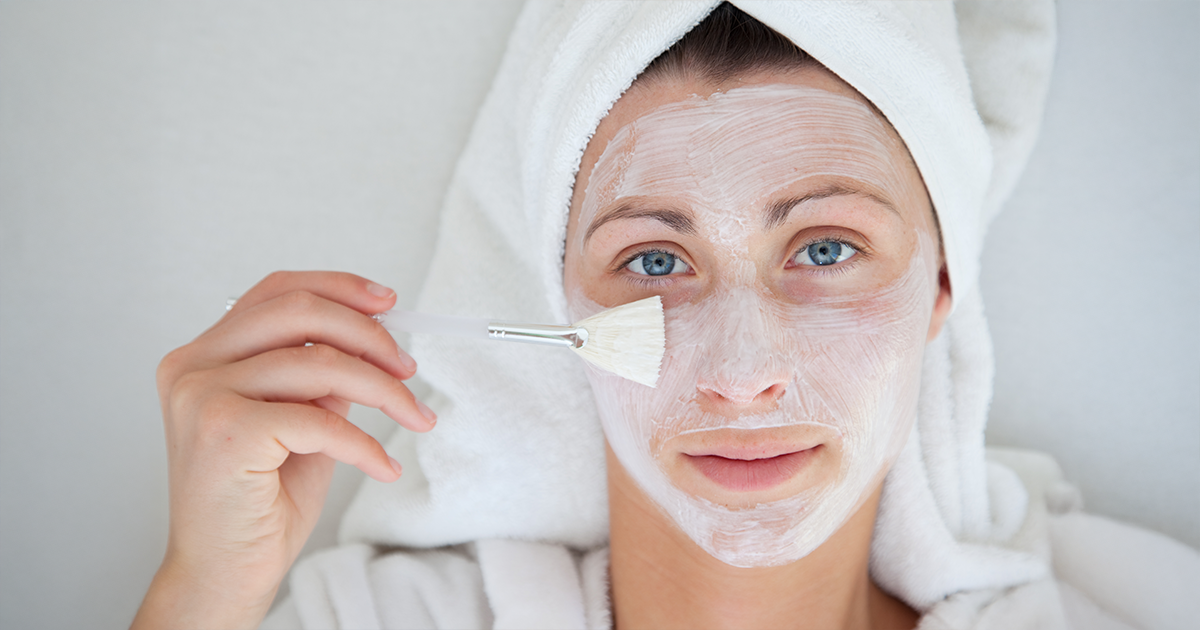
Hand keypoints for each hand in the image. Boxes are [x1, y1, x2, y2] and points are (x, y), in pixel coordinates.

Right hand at [132, 271, 434, 628]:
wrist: (222, 573)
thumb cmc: (257, 503)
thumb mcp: (300, 422)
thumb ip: (322, 376)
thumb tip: (375, 339)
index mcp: (204, 355)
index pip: (277, 291)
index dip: (339, 288)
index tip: (388, 303)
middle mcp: (194, 365)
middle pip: (299, 312)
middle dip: (370, 335)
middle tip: (408, 367)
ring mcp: (202, 395)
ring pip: (319, 362)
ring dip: (383, 391)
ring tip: (413, 416)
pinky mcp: (225, 430)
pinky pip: (320, 419)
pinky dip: (365, 443)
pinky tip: (382, 464)